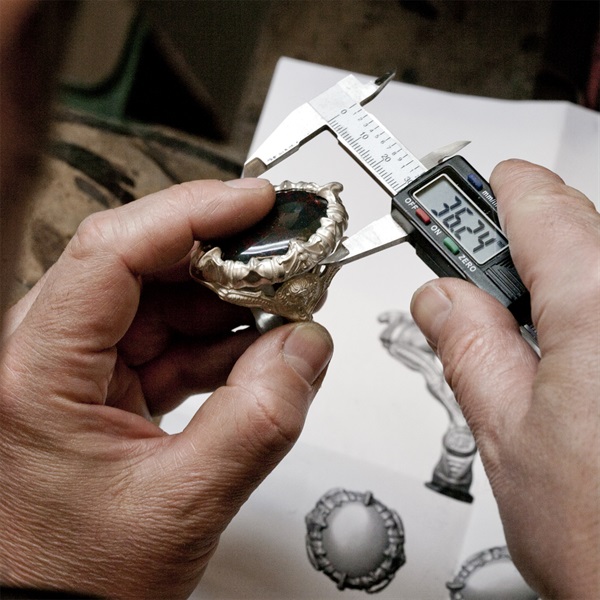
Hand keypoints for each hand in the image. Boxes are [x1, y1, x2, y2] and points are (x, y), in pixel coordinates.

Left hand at [0, 179, 333, 598]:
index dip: (192, 212)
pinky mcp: (110, 380)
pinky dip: (223, 338)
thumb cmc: (72, 577)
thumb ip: (258, 422)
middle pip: (146, 263)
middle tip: (289, 255)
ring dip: (233, 300)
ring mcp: (81, 364)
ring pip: (167, 298)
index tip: (256, 202)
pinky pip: (174, 337)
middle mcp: (49, 354)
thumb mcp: (180, 505)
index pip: (113, 250)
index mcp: (38, 371)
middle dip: (228, 257)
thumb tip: (307, 349)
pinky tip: (261, 348)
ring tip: (287, 307)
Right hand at [411, 159, 598, 598]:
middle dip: (509, 253)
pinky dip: (588, 319)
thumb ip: (466, 344)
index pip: (534, 200)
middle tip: (469, 287)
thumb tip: (440, 296)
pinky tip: (568, 366)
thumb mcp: (503, 432)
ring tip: (518, 342)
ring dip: (552, 292)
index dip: (482, 197)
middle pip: (571, 229)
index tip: (452, 201)